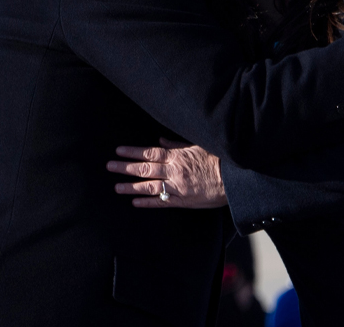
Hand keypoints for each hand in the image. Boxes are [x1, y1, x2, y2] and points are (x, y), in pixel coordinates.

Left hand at [106, 138, 226, 208]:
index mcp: (177, 156)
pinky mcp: (183, 201)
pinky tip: (135, 202)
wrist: (234, 179)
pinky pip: (162, 202)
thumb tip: (161, 140)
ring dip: (131, 186)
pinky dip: (148, 202)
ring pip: (149, 186)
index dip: (132, 152)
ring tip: (116, 187)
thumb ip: (178, 144)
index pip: (149, 152)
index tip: (118, 151)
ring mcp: (177, 187)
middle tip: (109, 166)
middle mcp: (174, 171)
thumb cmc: (218, 160)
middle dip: (125, 168)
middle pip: (145, 169)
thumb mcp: (198, 146)